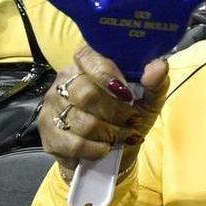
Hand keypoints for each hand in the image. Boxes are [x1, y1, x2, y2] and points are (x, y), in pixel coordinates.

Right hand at [38, 47, 168, 178]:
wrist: (114, 150)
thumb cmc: (131, 117)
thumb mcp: (150, 100)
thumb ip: (156, 82)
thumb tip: (158, 66)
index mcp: (89, 63)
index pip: (87, 56)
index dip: (105, 73)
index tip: (127, 93)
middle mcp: (65, 79)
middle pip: (85, 93)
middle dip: (116, 112)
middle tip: (131, 121)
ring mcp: (53, 105)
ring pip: (81, 121)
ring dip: (109, 133)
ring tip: (122, 136)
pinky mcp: (47, 132)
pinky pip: (73, 143)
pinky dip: (96, 149)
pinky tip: (106, 148)